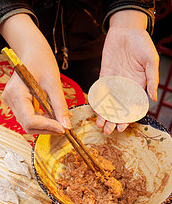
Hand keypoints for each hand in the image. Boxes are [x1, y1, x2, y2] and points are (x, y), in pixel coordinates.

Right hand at [0, 14, 70, 133]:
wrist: (32, 51)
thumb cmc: (41, 60)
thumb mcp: (54, 83)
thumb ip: (60, 106)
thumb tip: (66, 125)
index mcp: (16, 92)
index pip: (29, 120)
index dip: (47, 127)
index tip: (63, 128)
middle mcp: (10, 99)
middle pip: (28, 125)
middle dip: (47, 128)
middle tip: (64, 126)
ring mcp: (11, 102)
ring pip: (28, 124)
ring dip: (45, 125)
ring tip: (60, 119)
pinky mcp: (16, 103)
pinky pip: (28, 117)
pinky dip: (42, 120)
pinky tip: (53, 115)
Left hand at [98, 10, 158, 134]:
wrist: (126, 29)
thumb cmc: (142, 42)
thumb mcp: (150, 60)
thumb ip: (151, 78)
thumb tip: (152, 97)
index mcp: (138, 85)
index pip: (132, 106)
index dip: (127, 118)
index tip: (121, 127)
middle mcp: (125, 86)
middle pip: (118, 108)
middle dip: (113, 120)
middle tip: (107, 131)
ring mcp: (114, 81)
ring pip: (108, 102)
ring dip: (104, 114)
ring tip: (99, 124)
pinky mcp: (104, 75)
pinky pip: (99, 90)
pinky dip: (97, 100)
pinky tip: (94, 109)